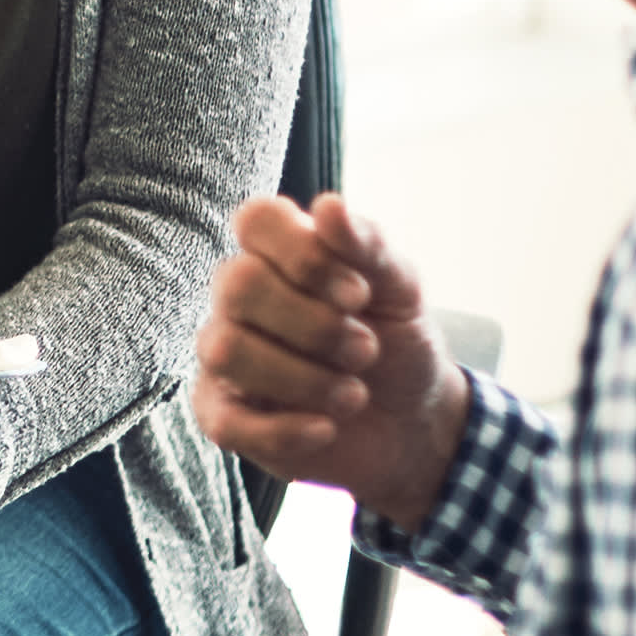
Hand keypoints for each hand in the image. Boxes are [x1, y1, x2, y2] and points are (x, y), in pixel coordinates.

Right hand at [191, 193, 469, 532]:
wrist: (413, 423)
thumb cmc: (399, 342)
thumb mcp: (402, 291)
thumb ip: (368, 246)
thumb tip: (328, 205)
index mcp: (280, 254)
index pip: (256, 220)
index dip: (304, 253)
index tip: (359, 293)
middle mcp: (239, 298)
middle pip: (238, 284)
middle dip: (315, 326)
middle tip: (367, 350)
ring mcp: (224, 355)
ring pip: (227, 350)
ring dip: (305, 379)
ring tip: (353, 395)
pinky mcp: (222, 415)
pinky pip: (224, 421)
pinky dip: (286, 429)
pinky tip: (326, 428)